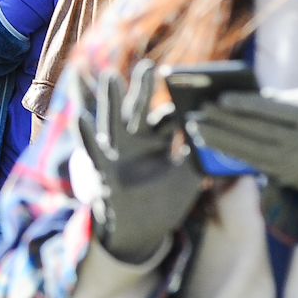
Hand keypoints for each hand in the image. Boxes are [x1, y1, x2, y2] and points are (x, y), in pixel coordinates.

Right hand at [77, 59, 206, 260]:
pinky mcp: (103, 171)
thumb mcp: (190, 177)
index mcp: (157, 140)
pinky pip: (93, 151)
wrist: (142, 231)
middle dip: (142, 88)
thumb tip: (218, 135)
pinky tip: (79, 118)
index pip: (166, 115)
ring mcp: (117, 154)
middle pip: (138, 109)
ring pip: (112, 122)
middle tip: (148, 66)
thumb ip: (200, 155)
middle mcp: (135, 142)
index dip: (177, 104)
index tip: (189, 90)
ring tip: (110, 76)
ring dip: (110, 100)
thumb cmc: (165, 201)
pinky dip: (86, 136)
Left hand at [191, 84, 297, 196]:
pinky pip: (253, 162)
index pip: (274, 110)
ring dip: (220, 139)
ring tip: (196, 129)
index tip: (221, 98)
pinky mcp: (285, 175)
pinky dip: (230, 153)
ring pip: (251, 150)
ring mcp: (295, 162)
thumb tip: (243, 97)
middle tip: (198, 112)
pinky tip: (212, 144)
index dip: (246, 104)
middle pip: (258, 130)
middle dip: (224, 121)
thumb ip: (282, 100)